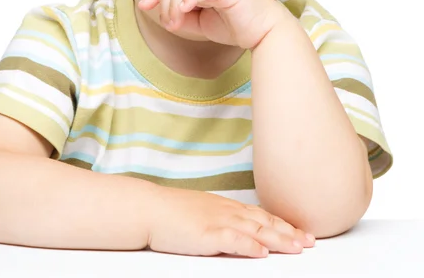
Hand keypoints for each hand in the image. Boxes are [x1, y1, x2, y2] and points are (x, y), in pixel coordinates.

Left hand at [138, 0, 288, 49]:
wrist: (264, 31)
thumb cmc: (237, 25)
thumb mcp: (202, 24)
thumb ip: (184, 18)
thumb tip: (166, 16)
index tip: (144, 5)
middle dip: (165, 5)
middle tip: (170, 25)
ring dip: (174, 4)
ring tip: (175, 23)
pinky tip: (184, 8)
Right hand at [147, 187, 314, 257]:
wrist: (149, 208)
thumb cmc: (171, 212)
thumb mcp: (201, 211)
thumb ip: (220, 218)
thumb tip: (236, 229)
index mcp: (225, 207)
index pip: (260, 215)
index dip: (282, 225)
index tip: (300, 232)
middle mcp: (226, 211)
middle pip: (264, 222)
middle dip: (289, 233)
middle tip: (310, 241)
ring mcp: (217, 221)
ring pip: (255, 230)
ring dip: (278, 239)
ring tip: (297, 248)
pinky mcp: (206, 233)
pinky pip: (233, 239)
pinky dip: (250, 245)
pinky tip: (262, 252)